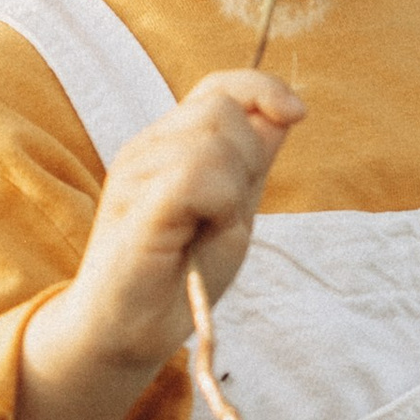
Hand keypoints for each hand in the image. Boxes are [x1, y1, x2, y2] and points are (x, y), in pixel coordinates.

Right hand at [11, 69, 302, 419]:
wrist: (123, 333)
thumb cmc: (177, 278)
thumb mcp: (232, 212)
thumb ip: (253, 162)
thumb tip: (287, 112)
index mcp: (170, 145)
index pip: (219, 86)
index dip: (262, 90)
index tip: (297, 115)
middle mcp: (148, 147)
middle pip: (223, 109)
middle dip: (248, 159)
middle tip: (224, 215)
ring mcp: (136, 171)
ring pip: (214, 138)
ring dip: (232, 189)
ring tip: (204, 230)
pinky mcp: (135, 202)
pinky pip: (197, 174)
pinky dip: (217, 205)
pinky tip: (196, 234)